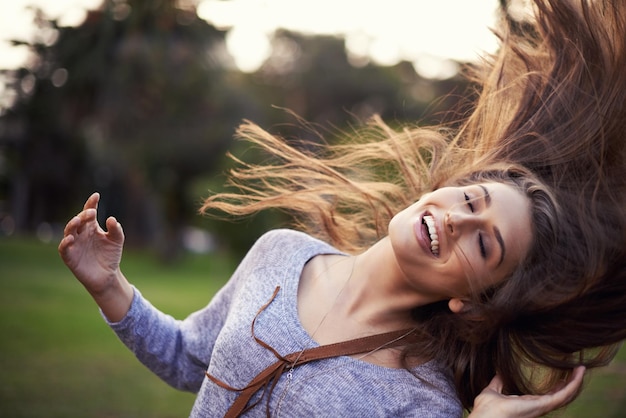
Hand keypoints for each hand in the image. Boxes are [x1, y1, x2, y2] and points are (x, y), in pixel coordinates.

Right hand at [59, 192, 132, 320]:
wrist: (107, 276)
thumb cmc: (110, 256)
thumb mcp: (117, 241)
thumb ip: (116, 230)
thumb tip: (111, 219)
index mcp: (91, 227)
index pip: (89, 212)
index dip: (91, 203)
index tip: (96, 195)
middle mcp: (81, 233)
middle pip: (79, 220)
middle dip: (84, 215)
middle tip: (91, 212)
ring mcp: (74, 244)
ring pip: (69, 231)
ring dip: (72, 224)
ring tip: (79, 220)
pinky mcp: (70, 257)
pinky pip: (64, 248)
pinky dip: (65, 243)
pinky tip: (71, 238)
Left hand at [468, 366, 584, 417]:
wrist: (484, 417)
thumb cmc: (485, 410)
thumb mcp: (493, 391)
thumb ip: (498, 383)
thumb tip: (499, 372)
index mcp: (527, 404)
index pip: (547, 395)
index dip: (556, 385)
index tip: (563, 374)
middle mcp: (537, 407)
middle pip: (559, 395)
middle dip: (569, 383)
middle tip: (578, 369)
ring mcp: (541, 407)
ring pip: (564, 395)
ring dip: (574, 382)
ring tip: (582, 369)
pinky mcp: (543, 406)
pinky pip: (562, 396)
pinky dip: (572, 384)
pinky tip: (578, 373)